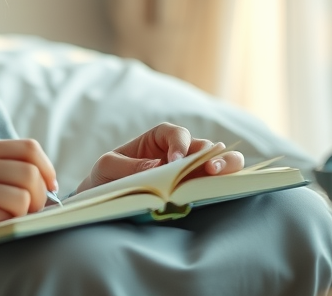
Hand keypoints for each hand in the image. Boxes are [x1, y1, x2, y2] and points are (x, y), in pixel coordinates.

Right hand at [0, 138, 57, 291]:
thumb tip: (42, 181)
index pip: (29, 148)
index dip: (47, 168)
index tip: (49, 186)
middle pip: (32, 172)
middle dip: (42, 195)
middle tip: (34, 211)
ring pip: (26, 195)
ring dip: (27, 213)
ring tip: (11, 219)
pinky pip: (8, 216)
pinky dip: (7, 224)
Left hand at [74, 122, 244, 194]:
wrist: (106, 198)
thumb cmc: (106, 176)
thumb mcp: (107, 167)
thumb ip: (128, 166)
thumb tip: (156, 167)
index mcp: (158, 138)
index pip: (176, 134)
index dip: (180, 144)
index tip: (175, 161)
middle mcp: (179, 152)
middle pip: (205, 145)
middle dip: (211, 154)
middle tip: (210, 169)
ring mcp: (190, 171)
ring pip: (219, 161)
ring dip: (225, 166)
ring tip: (219, 177)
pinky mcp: (196, 190)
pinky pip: (217, 184)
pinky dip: (224, 184)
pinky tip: (225, 190)